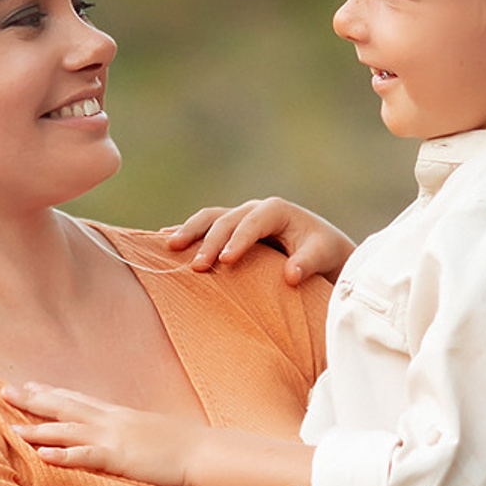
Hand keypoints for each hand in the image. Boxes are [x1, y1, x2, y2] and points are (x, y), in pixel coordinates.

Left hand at [7, 382, 203, 485]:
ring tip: (11, 428)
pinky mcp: (120, 458)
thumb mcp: (152, 431)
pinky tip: (42, 456)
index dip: (51, 392)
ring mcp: (114, 438)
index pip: (78, 399)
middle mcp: (112, 421)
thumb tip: (124, 434)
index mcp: (119, 414)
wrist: (205, 450)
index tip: (28, 384)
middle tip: (3, 390)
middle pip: (64, 407)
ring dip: (38, 429)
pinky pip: (86, 456)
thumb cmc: (184, 444)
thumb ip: (133, 430)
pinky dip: (63, 455)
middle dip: (32, 400)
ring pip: (67, 431)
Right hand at [163, 198, 353, 285]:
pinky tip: (163, 241)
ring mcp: (239, 216)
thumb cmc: (322, 250)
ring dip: (189, 231)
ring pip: (209, 218)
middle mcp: (254, 209)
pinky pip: (204, 226)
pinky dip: (186, 232)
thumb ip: (307, 263)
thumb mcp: (322, 255)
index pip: (252, 223)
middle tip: (198, 266)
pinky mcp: (230, 228)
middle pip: (225, 220)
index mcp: (276, 210)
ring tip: (170, 247)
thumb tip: (290, 276)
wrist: (319, 246)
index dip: (238, 240)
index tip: (226, 261)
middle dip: (209, 241)